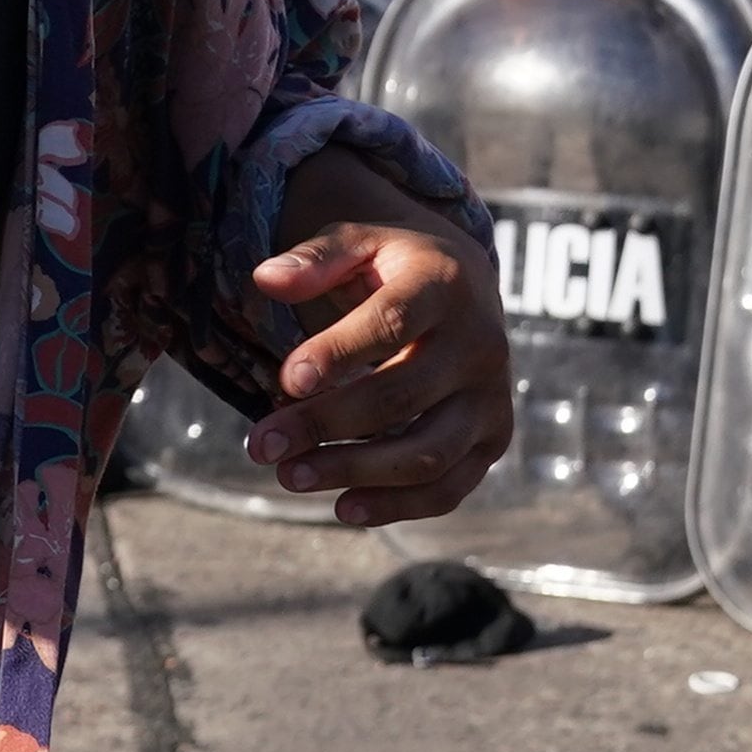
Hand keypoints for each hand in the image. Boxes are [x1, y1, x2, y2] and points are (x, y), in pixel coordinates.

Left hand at [245, 213, 509, 525]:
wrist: (467, 286)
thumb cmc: (394, 266)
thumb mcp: (358, 243)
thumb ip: (314, 259)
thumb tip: (264, 279)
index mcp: (444, 286)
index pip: (391, 323)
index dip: (338, 353)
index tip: (286, 381)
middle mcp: (480, 346)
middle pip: (401, 396)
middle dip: (324, 424)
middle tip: (259, 445)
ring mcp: (491, 399)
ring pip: (428, 452)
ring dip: (355, 472)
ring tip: (288, 477)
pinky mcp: (492, 440)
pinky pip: (449, 487)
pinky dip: (398, 506)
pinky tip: (342, 508)